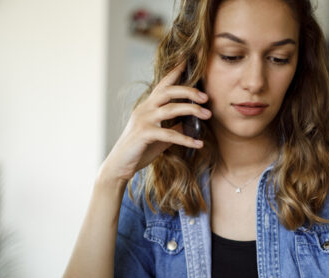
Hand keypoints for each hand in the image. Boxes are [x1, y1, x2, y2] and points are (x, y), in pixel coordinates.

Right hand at [101, 62, 211, 182]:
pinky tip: (199, 143)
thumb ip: (173, 125)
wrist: (120, 165)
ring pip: (171, 109)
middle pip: (168, 91)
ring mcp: (143, 120)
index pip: (163, 84)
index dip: (175, 72)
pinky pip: (169, 134)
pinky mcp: (144, 134)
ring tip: (208, 115)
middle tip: (206, 97)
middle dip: (189, 91)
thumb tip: (191, 122)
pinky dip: (186, 138)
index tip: (188, 61)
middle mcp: (145, 109)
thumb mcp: (160, 135)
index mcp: (148, 105)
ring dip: (192, 110)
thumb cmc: (140, 148)